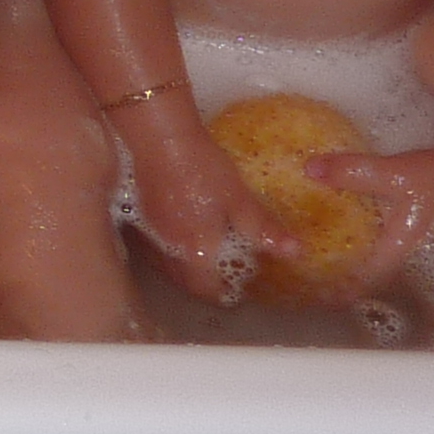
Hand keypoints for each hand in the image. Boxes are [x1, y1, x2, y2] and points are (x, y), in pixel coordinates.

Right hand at [118, 98, 301, 302]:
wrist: (158, 139)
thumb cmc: (202, 170)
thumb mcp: (239, 199)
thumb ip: (263, 230)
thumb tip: (294, 253)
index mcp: (196, 252)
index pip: (207, 290)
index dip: (223, 294)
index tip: (236, 292)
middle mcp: (169, 252)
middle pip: (185, 283)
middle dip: (203, 287)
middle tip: (221, 279)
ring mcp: (151, 235)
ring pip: (167, 268)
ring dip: (185, 273)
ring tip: (202, 262)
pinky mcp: (138, 218)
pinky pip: (155, 250)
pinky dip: (170, 254)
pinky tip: (178, 238)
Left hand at [309, 145, 433, 293]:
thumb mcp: (396, 174)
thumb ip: (354, 172)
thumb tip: (310, 170)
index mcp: (402, 245)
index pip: (369, 277)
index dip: (345, 288)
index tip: (322, 299)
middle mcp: (409, 247)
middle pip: (373, 269)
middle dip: (346, 275)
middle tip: (314, 278)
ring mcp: (414, 235)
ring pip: (378, 252)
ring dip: (355, 255)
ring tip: (323, 255)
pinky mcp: (414, 219)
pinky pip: (381, 234)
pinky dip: (363, 233)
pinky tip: (347, 224)